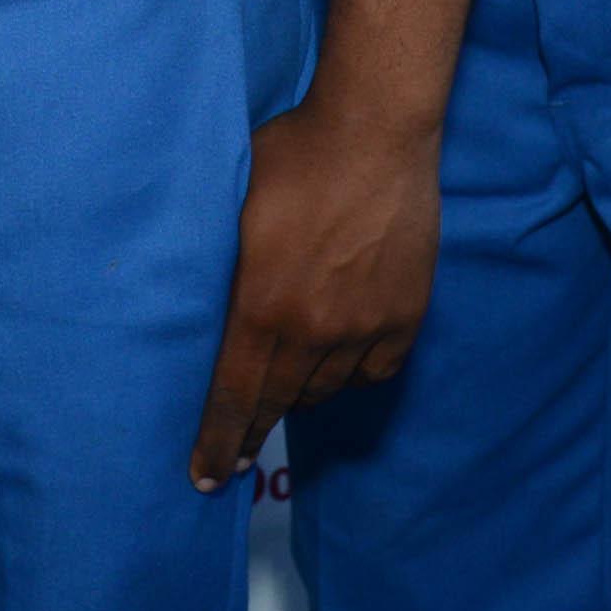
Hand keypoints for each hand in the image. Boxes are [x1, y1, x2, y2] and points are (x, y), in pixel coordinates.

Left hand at [195, 98, 442, 486]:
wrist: (374, 132)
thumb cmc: (293, 156)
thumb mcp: (233, 211)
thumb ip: (224, 272)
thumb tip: (208, 313)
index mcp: (261, 306)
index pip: (233, 395)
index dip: (217, 440)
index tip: (205, 478)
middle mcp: (313, 329)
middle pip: (277, 402)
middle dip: (250, 434)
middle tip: (234, 460)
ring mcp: (364, 326)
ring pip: (325, 387)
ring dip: (301, 391)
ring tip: (286, 385)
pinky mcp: (405, 315)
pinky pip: (374, 370)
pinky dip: (352, 372)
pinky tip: (339, 361)